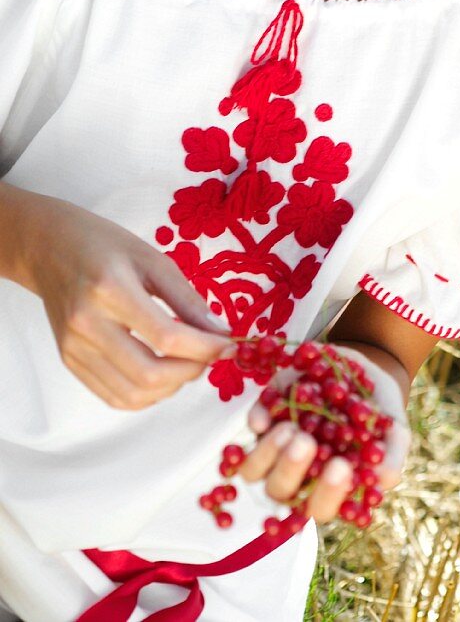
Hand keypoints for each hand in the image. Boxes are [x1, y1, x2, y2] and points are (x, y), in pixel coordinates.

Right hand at [18, 191, 231, 409]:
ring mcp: (74, 348)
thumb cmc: (104, 245)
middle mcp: (86, 324)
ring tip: (188, 364)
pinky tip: (163, 373)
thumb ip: (187, 299)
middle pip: (148, 373)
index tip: (229, 345)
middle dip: (191, 371)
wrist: (49, 247)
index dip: (205, 348)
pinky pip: (113, 396)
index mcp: (109, 289)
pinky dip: (146, 394)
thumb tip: (220, 332)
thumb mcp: (152, 259)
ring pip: (132, 394)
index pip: (166, 337)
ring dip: (171, 388)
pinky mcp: (69, 361)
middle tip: (210, 355)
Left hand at [238, 344, 411, 523]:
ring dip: (267, 453)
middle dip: (291, 470)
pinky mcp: (266, 414)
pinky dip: (256, 420)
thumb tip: (384, 479)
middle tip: (307, 443)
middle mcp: (296, 474)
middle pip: (280, 490)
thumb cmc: (380, 413)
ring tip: (291, 428)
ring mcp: (275, 448)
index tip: (342, 468)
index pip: (320, 507)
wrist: (365, 370)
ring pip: (254, 468)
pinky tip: (265, 416)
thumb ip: (391, 456)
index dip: (327, 495)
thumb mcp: (395, 433)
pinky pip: (253, 424)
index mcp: (327, 488)